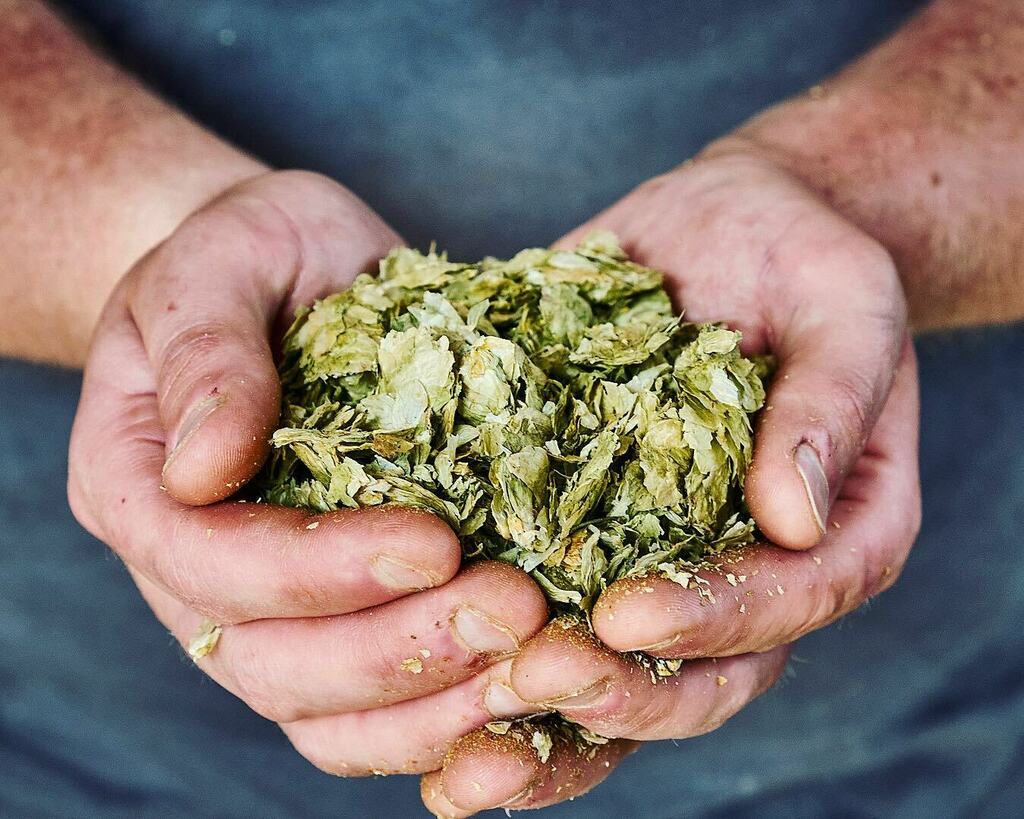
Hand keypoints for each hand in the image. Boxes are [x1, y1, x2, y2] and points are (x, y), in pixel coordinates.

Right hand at [68, 171, 548, 776]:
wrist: (290, 276)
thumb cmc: (251, 256)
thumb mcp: (223, 263)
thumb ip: (209, 353)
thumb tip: (206, 467)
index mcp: (138, 483)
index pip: (205, 562)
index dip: (311, 569)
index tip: (432, 541)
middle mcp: (189, 571)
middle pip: (268, 664)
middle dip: (393, 650)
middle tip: (513, 608)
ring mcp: (261, 608)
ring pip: (322, 712)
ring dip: (429, 702)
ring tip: (530, 656)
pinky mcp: (333, 616)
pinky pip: (373, 706)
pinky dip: (443, 711)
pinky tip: (519, 681)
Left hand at [422, 148, 920, 814]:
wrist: (723, 232)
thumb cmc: (799, 257)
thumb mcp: (843, 302)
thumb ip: (833, 399)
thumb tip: (791, 514)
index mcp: (835, 533)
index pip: (789, 604)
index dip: (712, 621)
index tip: (625, 613)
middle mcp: (753, 572)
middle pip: (703, 677)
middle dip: (618, 693)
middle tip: (533, 680)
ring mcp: (666, 562)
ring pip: (621, 677)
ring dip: (546, 723)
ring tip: (464, 743)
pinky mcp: (590, 536)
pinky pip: (551, 616)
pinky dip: (496, 666)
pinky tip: (427, 690)